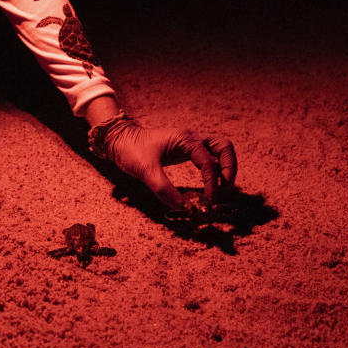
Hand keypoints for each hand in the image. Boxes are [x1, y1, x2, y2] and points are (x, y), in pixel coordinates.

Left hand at [93, 113, 236, 209]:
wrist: (119, 139)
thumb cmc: (131, 150)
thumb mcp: (145, 170)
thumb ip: (163, 189)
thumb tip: (183, 208)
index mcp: (184, 140)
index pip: (208, 162)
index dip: (212, 183)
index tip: (209, 201)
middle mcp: (191, 139)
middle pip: (224, 147)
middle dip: (229, 169)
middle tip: (226, 191)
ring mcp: (190, 144)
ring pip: (219, 150)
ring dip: (225, 168)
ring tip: (222, 189)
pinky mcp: (186, 151)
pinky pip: (208, 157)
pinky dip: (214, 170)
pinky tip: (210, 186)